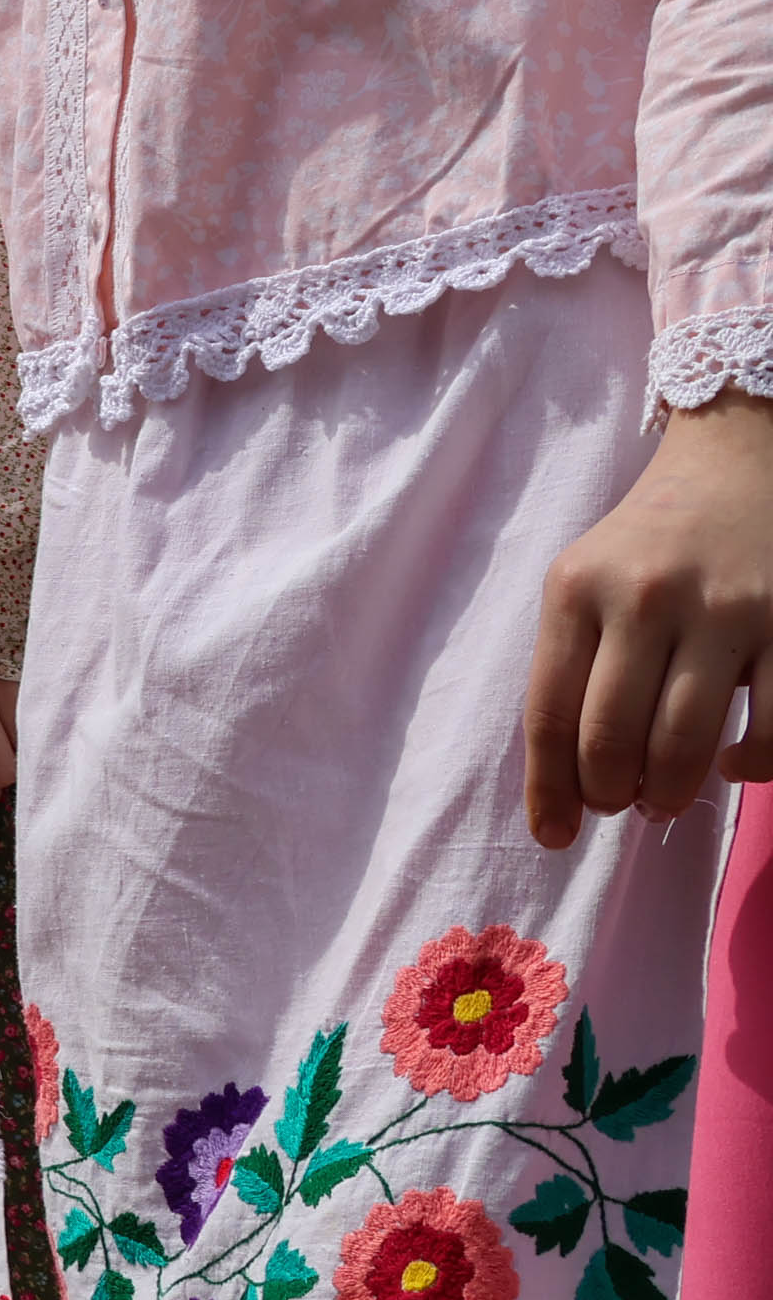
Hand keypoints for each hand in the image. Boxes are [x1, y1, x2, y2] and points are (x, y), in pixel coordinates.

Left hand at [524, 392, 772, 842]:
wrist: (737, 463)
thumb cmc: (647, 542)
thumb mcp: (584, 583)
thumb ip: (572, 665)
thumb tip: (567, 778)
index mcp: (576, 591)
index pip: (548, 714)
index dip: (549, 790)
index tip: (555, 836)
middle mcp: (646, 598)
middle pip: (613, 738)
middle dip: (611, 794)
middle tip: (621, 805)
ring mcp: (726, 610)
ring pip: (687, 742)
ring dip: (672, 792)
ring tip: (665, 799)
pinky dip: (752, 766)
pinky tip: (733, 765)